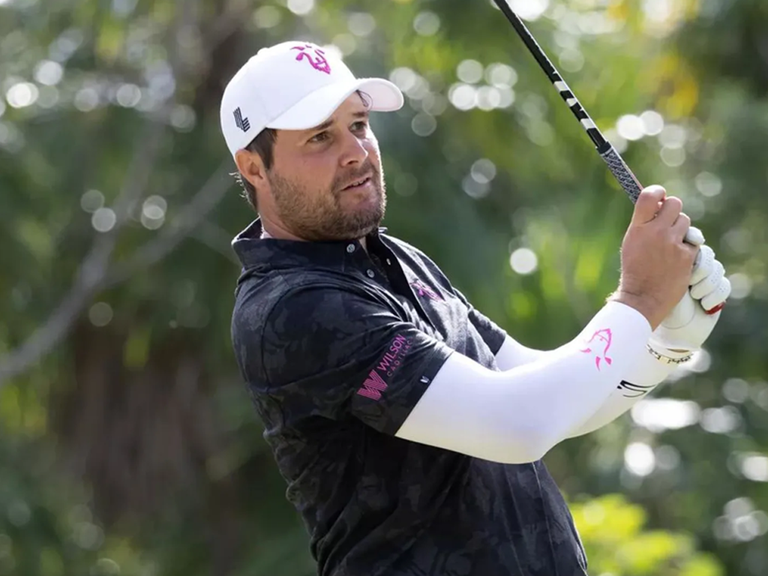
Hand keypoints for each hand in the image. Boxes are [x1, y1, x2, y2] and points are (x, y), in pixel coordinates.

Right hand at [611, 186, 699, 329]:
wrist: (642, 298)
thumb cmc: (635, 271)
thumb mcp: (631, 243)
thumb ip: (644, 224)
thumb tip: (659, 206)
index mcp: (638, 228)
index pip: (650, 196)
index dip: (657, 191)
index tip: (660, 195)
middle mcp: (656, 232)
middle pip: (675, 204)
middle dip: (673, 209)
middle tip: (668, 220)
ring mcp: (673, 244)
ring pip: (686, 222)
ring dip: (680, 230)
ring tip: (670, 244)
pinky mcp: (687, 256)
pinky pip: (693, 242)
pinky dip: (686, 248)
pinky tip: (676, 258)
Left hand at [649, 244, 731, 357]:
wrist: (665, 327)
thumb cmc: (654, 299)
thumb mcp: (657, 272)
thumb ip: (666, 252)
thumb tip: (677, 234)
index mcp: (674, 259)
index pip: (692, 241)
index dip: (693, 241)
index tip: (690, 247)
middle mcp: (689, 268)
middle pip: (707, 254)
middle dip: (700, 266)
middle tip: (689, 279)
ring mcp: (703, 281)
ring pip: (717, 269)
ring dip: (706, 283)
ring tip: (693, 295)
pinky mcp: (715, 295)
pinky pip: (724, 285)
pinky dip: (714, 295)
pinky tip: (703, 304)